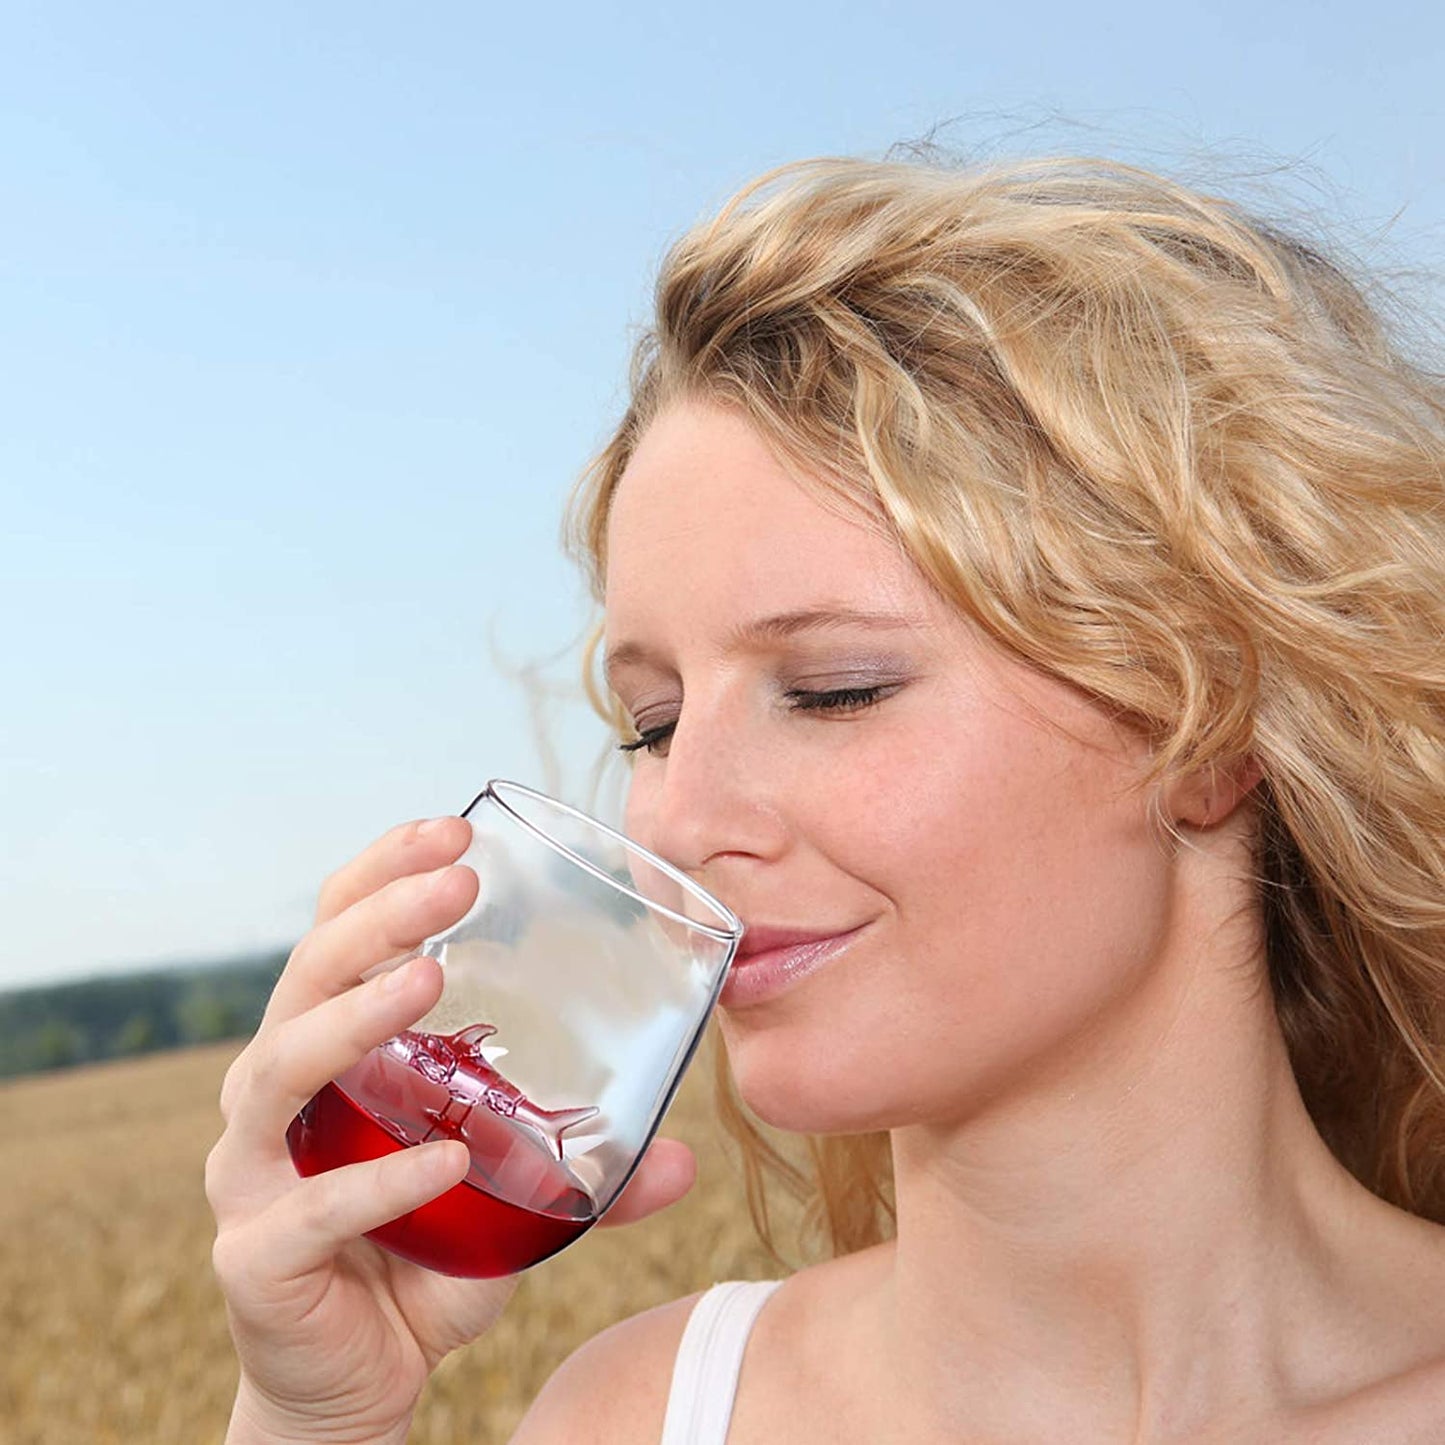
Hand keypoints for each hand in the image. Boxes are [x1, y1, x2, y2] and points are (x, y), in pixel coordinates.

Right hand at [206, 816, 696, 1443]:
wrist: (359, 1383)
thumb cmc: (424, 1261)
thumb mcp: (513, 1205)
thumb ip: (587, 1176)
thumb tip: (687, 1158)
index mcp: (333, 1056)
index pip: (337, 937)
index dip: (381, 875)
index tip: (452, 831)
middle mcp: (280, 1098)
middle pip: (303, 980)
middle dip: (376, 922)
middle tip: (454, 887)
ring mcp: (254, 1175)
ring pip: (276, 1072)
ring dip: (352, 1019)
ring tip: (427, 983)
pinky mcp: (255, 1259)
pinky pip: (305, 1212)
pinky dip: (374, 1185)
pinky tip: (443, 1162)